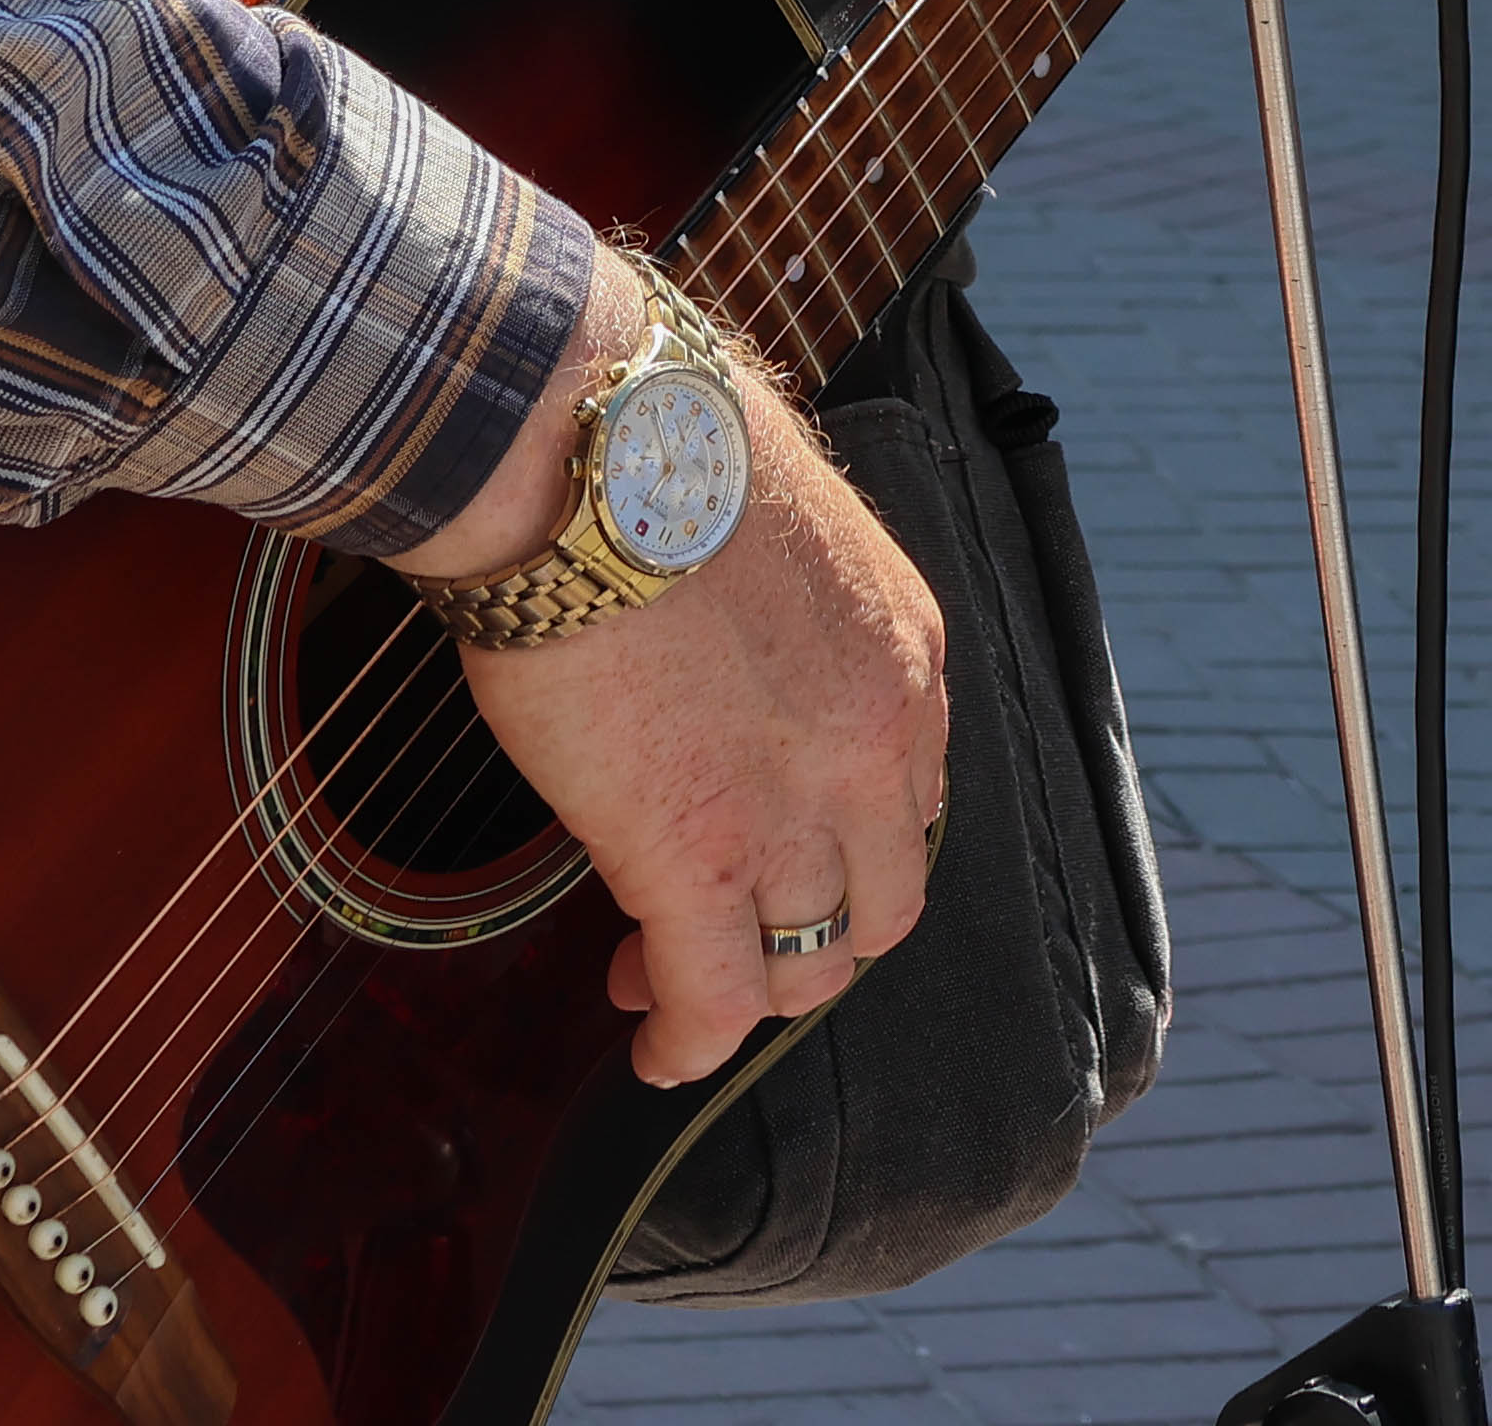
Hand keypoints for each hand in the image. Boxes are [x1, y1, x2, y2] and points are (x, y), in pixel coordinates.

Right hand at [441, 360, 950, 1091]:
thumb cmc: (649, 441)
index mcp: (906, 649)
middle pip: (880, 899)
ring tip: (663, 978)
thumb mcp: (780, 519)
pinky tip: (657, 1049)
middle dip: (811, 934)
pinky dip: (689, 1043)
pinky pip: (715, 998)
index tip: (777, 843)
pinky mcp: (697, 858)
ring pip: (807, 963)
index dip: (842, 841)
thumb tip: (720, 618)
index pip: (909, 795)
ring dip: (746, 989)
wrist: (582, 443)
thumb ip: (784, 603)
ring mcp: (798, 808)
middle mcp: (882, 740)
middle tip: (731, 929)